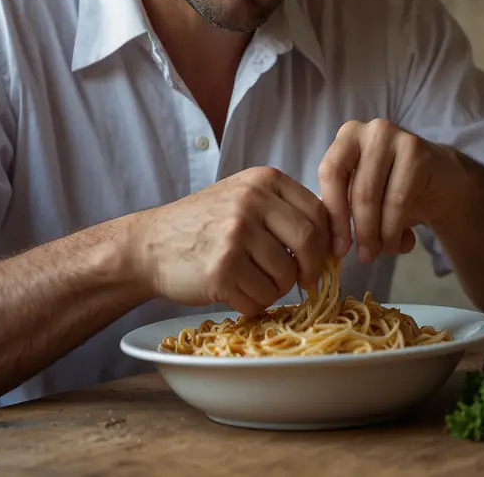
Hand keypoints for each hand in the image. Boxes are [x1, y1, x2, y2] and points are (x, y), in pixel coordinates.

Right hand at [133, 167, 329, 316]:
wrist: (149, 244)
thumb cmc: (204, 223)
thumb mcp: (244, 195)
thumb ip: (284, 209)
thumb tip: (335, 239)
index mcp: (263, 180)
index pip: (318, 212)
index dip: (328, 241)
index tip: (327, 258)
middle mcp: (251, 202)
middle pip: (309, 242)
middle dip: (312, 269)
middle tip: (304, 280)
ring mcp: (235, 235)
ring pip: (285, 276)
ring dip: (277, 289)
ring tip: (256, 282)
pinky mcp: (221, 269)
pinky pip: (260, 298)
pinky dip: (254, 304)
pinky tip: (236, 292)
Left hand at [317, 119, 461, 263]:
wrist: (440, 180)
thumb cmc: (393, 188)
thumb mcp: (361, 196)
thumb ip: (343, 210)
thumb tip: (327, 244)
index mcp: (347, 137)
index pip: (330, 174)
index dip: (333, 214)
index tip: (338, 247)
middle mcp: (369, 130)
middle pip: (356, 188)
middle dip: (359, 229)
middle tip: (364, 256)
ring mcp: (395, 136)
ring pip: (376, 196)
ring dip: (378, 233)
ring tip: (382, 251)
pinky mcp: (418, 152)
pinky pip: (399, 199)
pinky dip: (395, 229)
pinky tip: (399, 243)